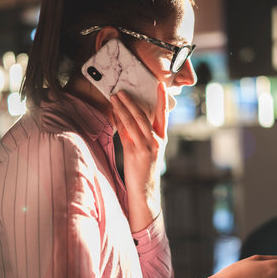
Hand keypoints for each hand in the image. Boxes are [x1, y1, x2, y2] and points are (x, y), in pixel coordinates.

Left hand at [110, 83, 168, 231]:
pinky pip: (127, 132)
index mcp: (160, 139)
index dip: (162, 99)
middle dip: (133, 101)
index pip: (162, 115)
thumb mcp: (145, 152)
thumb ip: (138, 136)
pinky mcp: (136, 152)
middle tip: (123, 89)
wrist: (145, 192)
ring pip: (135, 121)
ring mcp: (147, 146)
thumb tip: (125, 119)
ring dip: (124, 107)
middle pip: (145, 115)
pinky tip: (114, 112)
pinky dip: (120, 120)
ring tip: (115, 96)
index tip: (161, 85)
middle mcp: (156, 141)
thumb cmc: (143, 172)